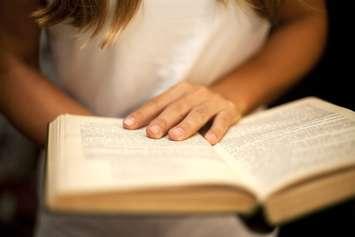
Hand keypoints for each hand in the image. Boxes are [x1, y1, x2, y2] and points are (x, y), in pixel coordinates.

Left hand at [123, 81, 242, 143]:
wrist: (229, 95)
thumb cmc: (196, 105)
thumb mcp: (181, 104)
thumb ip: (164, 113)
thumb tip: (138, 130)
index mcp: (180, 91)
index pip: (158, 103)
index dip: (143, 114)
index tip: (128, 126)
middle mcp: (195, 93)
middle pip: (177, 107)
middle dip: (163, 120)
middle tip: (151, 133)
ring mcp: (213, 101)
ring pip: (198, 113)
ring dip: (187, 125)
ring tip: (175, 136)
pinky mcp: (228, 111)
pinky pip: (222, 121)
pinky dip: (216, 130)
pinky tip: (209, 141)